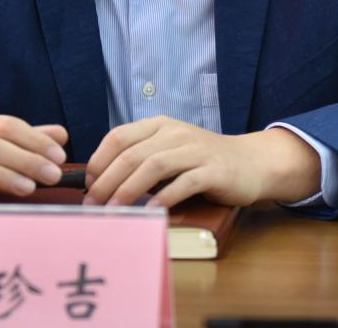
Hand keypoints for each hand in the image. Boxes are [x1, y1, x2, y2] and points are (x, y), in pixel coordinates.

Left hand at [82, 116, 320, 207]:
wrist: (251, 162)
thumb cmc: (203, 161)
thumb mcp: (170, 150)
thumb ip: (142, 158)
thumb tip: (101, 182)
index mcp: (159, 125)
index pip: (118, 136)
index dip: (98, 161)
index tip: (87, 185)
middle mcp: (175, 132)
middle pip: (131, 154)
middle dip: (107, 182)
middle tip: (93, 206)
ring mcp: (195, 150)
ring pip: (153, 166)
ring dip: (128, 190)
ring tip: (115, 211)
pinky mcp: (213, 170)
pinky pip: (183, 182)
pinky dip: (163, 198)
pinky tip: (150, 212)